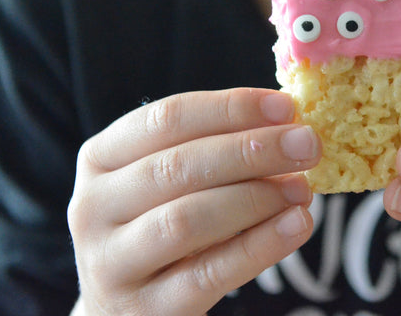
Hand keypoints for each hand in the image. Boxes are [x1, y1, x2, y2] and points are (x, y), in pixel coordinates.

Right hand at [67, 88, 320, 315]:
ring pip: (187, 219)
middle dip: (252, 150)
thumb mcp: (168, 180)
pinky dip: (260, 246)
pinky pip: (209, 273)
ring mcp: (112, 264)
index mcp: (100, 157)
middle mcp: (93, 207)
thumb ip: (215, 147)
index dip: (230, 108)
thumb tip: (290, 124)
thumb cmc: (157, 225)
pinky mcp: (146, 309)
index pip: (166, 119)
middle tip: (307, 143)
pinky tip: (297, 225)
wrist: (122, 311)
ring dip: (255, 197)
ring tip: (302, 188)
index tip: (285, 106)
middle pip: (177, 166)